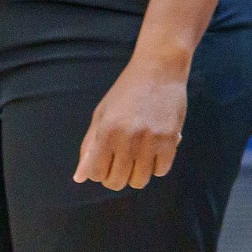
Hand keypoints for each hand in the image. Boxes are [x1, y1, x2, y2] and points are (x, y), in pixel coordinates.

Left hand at [75, 56, 187, 190]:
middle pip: (117, 182)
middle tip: (123, 161)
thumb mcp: (102, 114)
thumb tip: (80, 178)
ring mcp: (151, 139)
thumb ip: (90, 146)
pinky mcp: (171, 138)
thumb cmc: (126, 91)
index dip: (99, 172)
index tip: (106, 162)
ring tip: (139, 157)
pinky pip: (162, 170)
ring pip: (140, 181)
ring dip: (137, 173)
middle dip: (117, 176)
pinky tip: (155, 151)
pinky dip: (157, 166)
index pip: (95, 174)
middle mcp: (127, 138)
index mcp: (106, 131)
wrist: (159, 68)